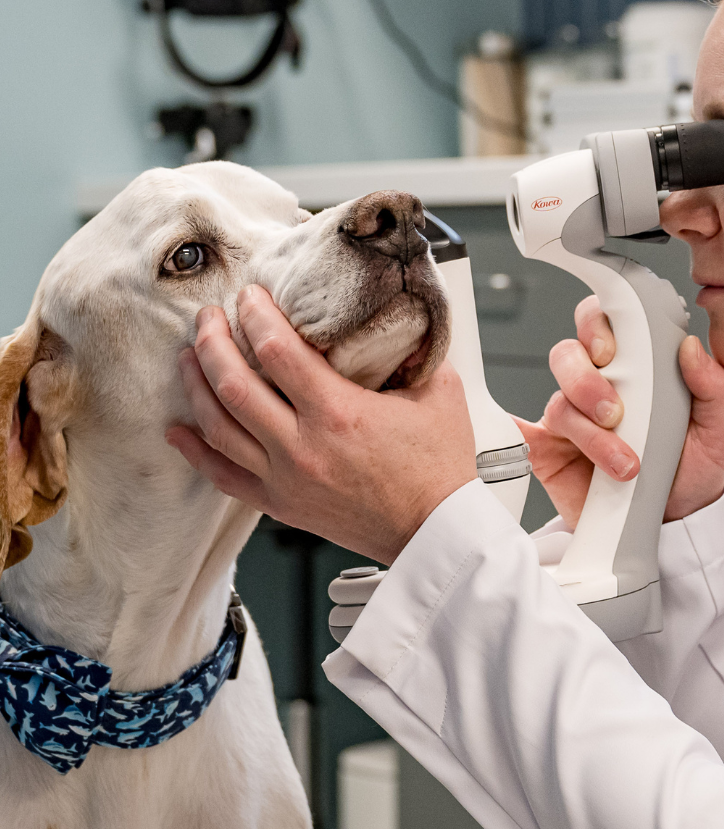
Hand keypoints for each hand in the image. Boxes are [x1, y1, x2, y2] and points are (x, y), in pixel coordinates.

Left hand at [166, 285, 476, 564]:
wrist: (435, 532)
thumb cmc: (440, 471)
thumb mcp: (440, 394)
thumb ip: (417, 352)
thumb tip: (404, 322)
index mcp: (339, 413)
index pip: (276, 350)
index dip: (254, 315)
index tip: (250, 296)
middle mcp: (302, 446)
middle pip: (232, 383)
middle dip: (213, 341)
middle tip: (209, 318)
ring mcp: (285, 479)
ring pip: (218, 426)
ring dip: (197, 386)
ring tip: (189, 358)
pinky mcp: (281, 504)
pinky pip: (223, 476)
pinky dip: (195, 451)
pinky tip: (179, 431)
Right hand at [515, 296, 723, 526]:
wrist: (672, 523)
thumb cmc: (690, 470)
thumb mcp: (716, 431)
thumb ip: (713, 388)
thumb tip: (692, 348)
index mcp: (634, 368)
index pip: (604, 324)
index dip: (598, 327)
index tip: (611, 353)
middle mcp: (596, 386)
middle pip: (568, 356)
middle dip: (586, 380)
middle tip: (614, 412)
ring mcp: (571, 419)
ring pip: (559, 403)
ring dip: (590, 433)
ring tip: (624, 464)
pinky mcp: (549, 451)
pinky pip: (524, 436)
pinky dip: (519, 434)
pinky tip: (532, 443)